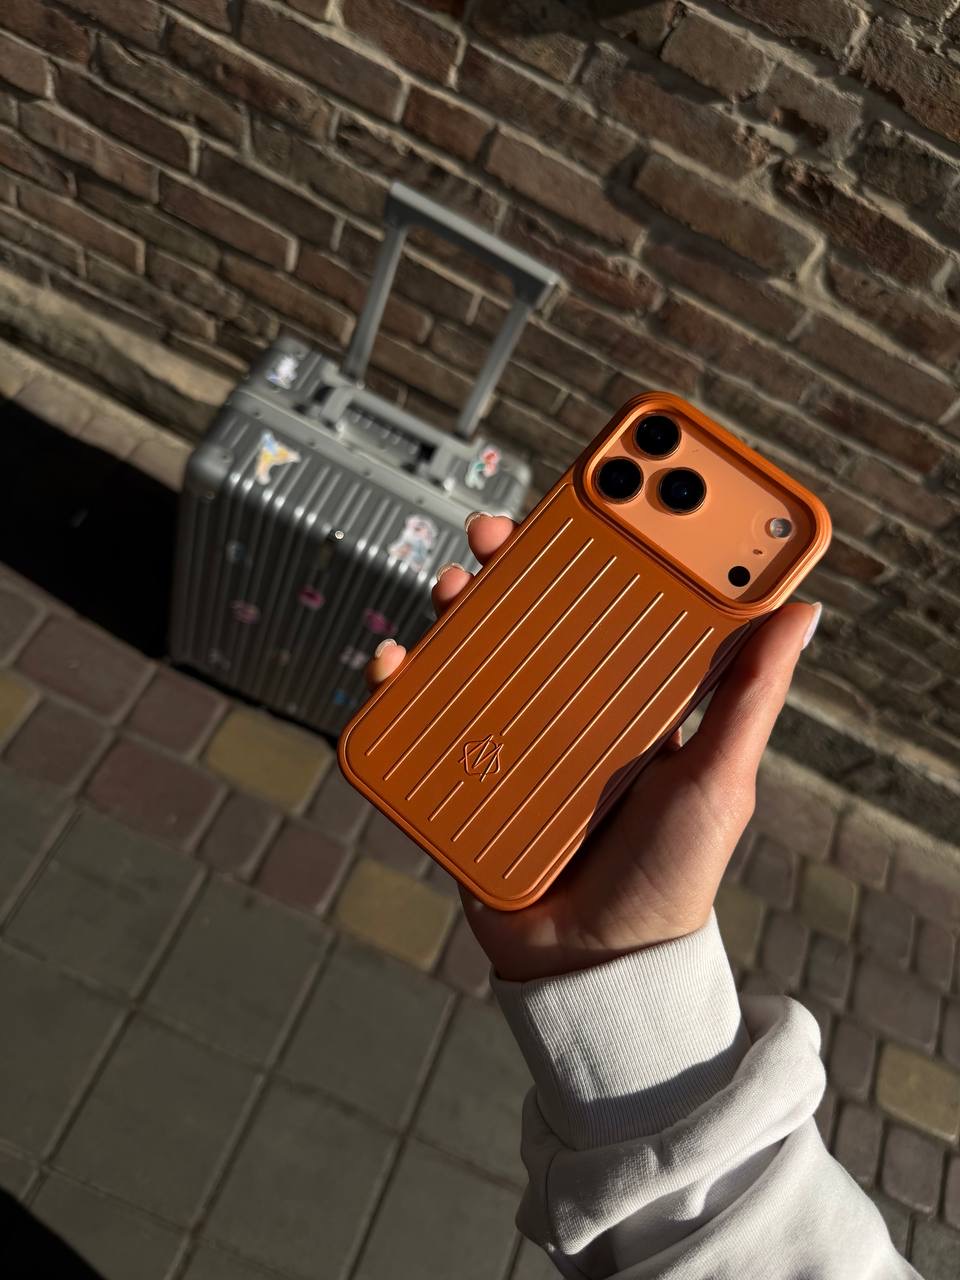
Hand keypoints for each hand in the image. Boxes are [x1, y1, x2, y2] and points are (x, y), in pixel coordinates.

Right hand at [365, 514, 819, 982]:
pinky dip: (401, 683)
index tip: (585, 500)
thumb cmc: (669, 874)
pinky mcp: (465, 774)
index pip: (613, 607)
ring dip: (455, 608)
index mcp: (632, 700)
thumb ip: (750, 696)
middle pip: (533, 617)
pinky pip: (425, 718)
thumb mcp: (719, 776)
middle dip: (510, 565)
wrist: (593, 964)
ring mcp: (513, 739)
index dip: (596, 550)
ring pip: (475, 654)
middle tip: (496, 533)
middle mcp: (569, 709)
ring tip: (450, 587)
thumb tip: (801, 608)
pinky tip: (394, 662)